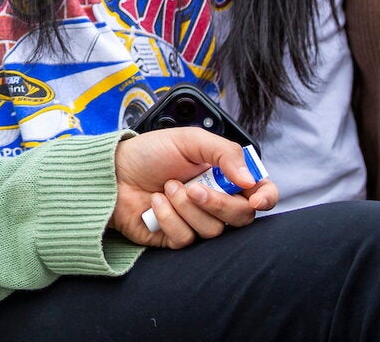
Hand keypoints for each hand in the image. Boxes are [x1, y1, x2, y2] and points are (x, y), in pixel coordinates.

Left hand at [110, 128, 275, 248]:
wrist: (113, 170)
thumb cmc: (150, 153)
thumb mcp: (188, 140)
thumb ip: (224, 153)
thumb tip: (249, 178)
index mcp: (224, 176)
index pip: (260, 192)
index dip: (265, 198)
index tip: (255, 199)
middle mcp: (215, 201)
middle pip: (241, 217)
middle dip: (219, 203)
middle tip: (194, 187)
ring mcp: (197, 221)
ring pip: (213, 230)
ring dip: (186, 206)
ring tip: (167, 187)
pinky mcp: (176, 238)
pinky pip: (186, 238)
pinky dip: (169, 217)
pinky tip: (156, 202)